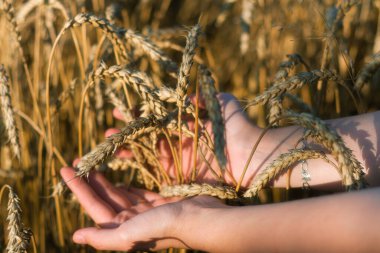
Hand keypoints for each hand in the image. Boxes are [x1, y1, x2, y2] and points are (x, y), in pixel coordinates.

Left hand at [60, 167, 224, 250]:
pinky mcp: (160, 203)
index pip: (94, 206)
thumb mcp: (129, 234)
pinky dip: (128, 185)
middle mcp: (132, 223)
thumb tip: (75, 236)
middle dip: (90, 182)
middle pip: (105, 199)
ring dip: (107, 181)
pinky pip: (138, 193)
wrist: (201, 220)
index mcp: (122, 230)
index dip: (78, 189)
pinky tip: (121, 177)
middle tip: (78, 161)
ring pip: (121, 194)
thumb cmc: (164, 226)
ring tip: (95, 166)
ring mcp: (146, 213)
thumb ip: (103, 238)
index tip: (64, 168)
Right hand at [107, 93, 261, 185]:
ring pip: (145, 152)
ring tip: (106, 140)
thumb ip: (204, 97)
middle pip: (147, 136)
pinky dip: (135, 164)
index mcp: (186, 126)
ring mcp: (176, 160)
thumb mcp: (222, 102)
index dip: (140, 114)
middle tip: (108, 127)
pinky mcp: (177, 176)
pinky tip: (117, 158)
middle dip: (127, 131)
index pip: (157, 119)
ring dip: (125, 147)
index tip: (121, 107)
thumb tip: (185, 96)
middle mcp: (178, 143)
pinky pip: (152, 170)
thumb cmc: (238, 126)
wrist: (251, 154)